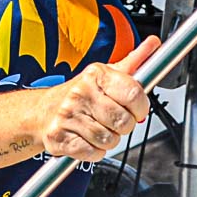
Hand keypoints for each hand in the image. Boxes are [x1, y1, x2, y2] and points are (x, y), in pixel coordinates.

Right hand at [36, 36, 160, 162]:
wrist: (42, 111)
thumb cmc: (79, 94)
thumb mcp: (105, 74)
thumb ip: (133, 62)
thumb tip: (154, 43)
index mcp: (95, 74)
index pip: (134, 94)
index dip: (140, 107)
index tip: (136, 109)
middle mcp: (80, 92)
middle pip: (124, 121)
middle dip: (124, 126)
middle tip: (113, 121)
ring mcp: (67, 115)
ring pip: (109, 140)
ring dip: (108, 140)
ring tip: (98, 129)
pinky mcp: (58, 137)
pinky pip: (92, 152)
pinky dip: (94, 151)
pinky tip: (86, 139)